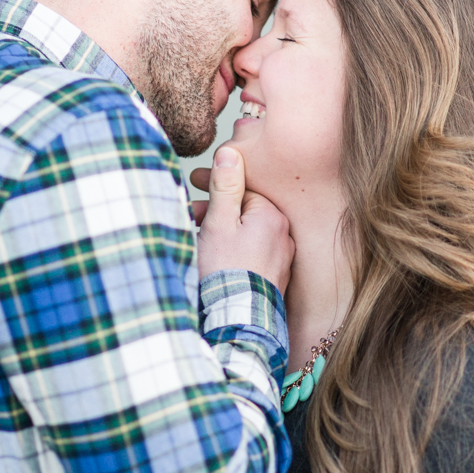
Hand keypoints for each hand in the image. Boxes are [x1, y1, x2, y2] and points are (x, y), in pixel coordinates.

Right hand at [191, 146, 293, 293]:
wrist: (236, 320)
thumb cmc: (225, 271)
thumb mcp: (219, 222)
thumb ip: (225, 186)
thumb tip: (231, 152)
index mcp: (272, 217)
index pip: (243, 189)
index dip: (215, 186)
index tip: (193, 184)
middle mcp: (283, 235)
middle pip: (245, 212)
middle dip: (216, 212)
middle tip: (190, 217)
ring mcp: (281, 259)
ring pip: (248, 234)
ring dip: (223, 233)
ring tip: (199, 242)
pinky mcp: (274, 278)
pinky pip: (253, 255)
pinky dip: (235, 252)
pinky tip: (217, 261)